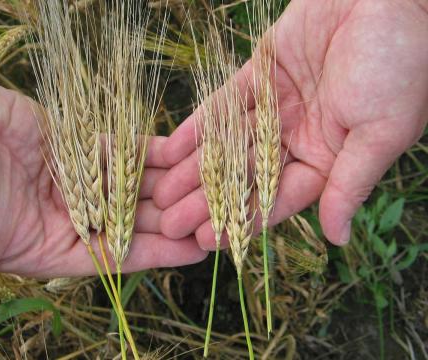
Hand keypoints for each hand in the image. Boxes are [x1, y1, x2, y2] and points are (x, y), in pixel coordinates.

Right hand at [0, 79, 206, 358]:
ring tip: (211, 179)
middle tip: (218, 212)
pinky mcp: (84, 145)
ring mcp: (83, 179)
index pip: (121, 255)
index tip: (200, 251)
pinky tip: (184, 149)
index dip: (160, 254)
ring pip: (137, 184)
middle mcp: (76, 216)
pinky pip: (126, 151)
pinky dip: (152, 151)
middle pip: (137, 220)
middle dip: (174, 217)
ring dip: (171, 183)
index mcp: (56, 247)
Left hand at [153, 0, 427, 249]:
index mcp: (326, 159)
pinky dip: (198, 125)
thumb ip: (350, 185)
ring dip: (194, 168)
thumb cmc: (401, 67)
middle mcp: (296, 137)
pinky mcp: (260, 73)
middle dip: (207, 200)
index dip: (243, 220)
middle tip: (170, 222)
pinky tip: (170, 148)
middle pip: (244, 175)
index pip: (277, 198)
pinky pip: (223, 103)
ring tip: (161, 192)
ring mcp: (275, 106)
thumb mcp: (380, 135)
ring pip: (227, 143)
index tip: (208, 240)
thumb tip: (338, 239)